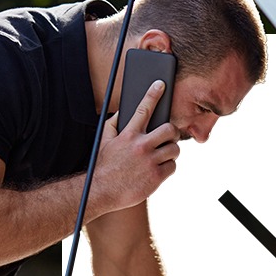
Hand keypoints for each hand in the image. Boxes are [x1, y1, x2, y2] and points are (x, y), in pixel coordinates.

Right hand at [95, 80, 179, 211]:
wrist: (102, 191)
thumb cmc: (103, 165)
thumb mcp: (104, 140)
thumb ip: (114, 123)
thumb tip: (124, 111)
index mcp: (128, 134)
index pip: (144, 108)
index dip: (153, 94)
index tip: (161, 84)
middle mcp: (141, 145)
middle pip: (169, 129)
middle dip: (172, 132)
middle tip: (169, 137)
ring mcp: (150, 161)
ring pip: (174, 149)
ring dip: (171, 152)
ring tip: (163, 155)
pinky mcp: (156, 176)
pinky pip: (172, 166)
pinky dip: (168, 168)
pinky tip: (159, 169)